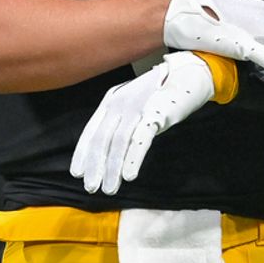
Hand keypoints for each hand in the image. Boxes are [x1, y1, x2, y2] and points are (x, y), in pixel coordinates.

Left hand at [70, 52, 214, 194]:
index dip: (83, 153)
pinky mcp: (155, 112)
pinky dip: (132, 158)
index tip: (77, 173)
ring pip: (118, 142)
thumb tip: (110, 152)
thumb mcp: (134, 107)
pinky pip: (140, 138)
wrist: (186, 74)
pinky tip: (128, 175)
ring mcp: (136, 107)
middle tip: (91, 187)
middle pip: (101, 139)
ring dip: (112, 168)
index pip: (91, 131)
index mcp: (110, 101)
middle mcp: (119, 103)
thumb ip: (122, 124)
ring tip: (109, 188)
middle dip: (95, 165)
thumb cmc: (159, 94)